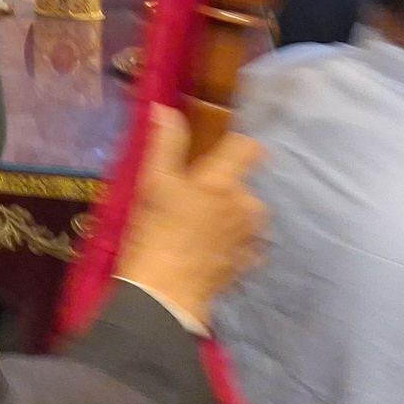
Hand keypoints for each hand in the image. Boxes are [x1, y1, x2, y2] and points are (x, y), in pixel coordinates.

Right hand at [114, 106, 266, 328]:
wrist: (165, 294)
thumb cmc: (154, 233)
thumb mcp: (152, 184)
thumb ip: (165, 145)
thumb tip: (165, 108)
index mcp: (223, 182)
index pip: (249, 148)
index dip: (237, 145)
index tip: (217, 152)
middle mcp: (247, 205)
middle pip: (244, 184)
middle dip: (223, 188)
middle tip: (190, 201)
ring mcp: (251, 236)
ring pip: (245, 214)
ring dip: (229, 216)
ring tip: (197, 228)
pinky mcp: (249, 262)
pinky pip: (245, 243)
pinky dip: (231, 242)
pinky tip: (207, 250)